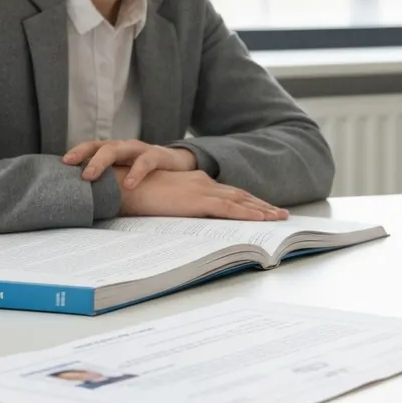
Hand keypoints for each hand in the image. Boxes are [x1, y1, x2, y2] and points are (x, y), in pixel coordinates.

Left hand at [64, 140, 196, 187]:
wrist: (177, 164)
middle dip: (88, 158)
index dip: (78, 152)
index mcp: (113, 149)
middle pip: (102, 147)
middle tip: (79, 174)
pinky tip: (129, 184)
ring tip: (92, 176)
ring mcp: (139, 149)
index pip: (91, 146)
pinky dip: (136, 172)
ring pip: (118, 149)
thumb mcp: (124, 172)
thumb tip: (81, 198)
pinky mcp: (157, 155)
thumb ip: (107, 179)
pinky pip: (145, 162)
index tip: (63, 163)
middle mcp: (123, 146)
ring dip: (102, 161)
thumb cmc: (143, 171)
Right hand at [113, 167, 288, 220]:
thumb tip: (184, 218)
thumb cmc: (134, 194)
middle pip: (239, 195)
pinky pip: (230, 209)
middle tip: (280, 214)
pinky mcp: (198, 200)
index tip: (263, 209)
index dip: (246, 202)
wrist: (121, 185)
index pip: (227, 194)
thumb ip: (177, 206)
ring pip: (240, 201)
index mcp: (195, 182)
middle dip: (261, 205)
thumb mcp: (161, 200)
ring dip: (261, 210)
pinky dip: (248, 214)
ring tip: (280, 218)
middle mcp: (203, 183)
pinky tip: (262, 220)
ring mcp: (202, 190)